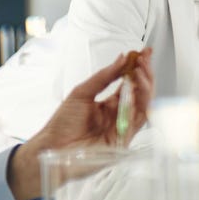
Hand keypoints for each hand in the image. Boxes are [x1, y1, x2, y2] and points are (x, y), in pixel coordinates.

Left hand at [10, 49, 153, 199]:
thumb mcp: (82, 93)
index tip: (144, 52)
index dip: (139, 68)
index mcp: (110, 104)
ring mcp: (122, 128)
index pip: (131, 84)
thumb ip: (103, 77)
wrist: (52, 147)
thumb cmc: (62, 123)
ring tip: (140, 72)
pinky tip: (132, 92)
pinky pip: (135, 123)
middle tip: (144, 60)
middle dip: (145, 75)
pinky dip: (137, 106)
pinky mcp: (122, 142)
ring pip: (144, 107)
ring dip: (145, 87)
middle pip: (142, 94)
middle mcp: (119, 115)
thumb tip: (122, 59)